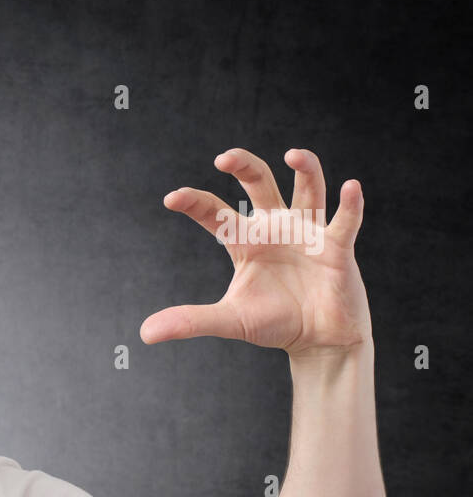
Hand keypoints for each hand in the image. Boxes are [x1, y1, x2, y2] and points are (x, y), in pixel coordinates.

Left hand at [140, 148, 371, 358]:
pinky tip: (351, 187)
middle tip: (224, 157)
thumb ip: (191, 321)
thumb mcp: (230, 320)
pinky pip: (345, 220)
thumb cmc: (274, 323)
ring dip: (305, 170)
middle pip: (259, 184)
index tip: (172, 198)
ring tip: (294, 155)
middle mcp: (276, 228)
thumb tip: (145, 334)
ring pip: (308, 189)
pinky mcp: (337, 246)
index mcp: (246, 242)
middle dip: (244, 166)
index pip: (216, 214)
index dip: (195, 203)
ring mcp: (308, 233)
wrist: (318, 341)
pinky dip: (350, 205)